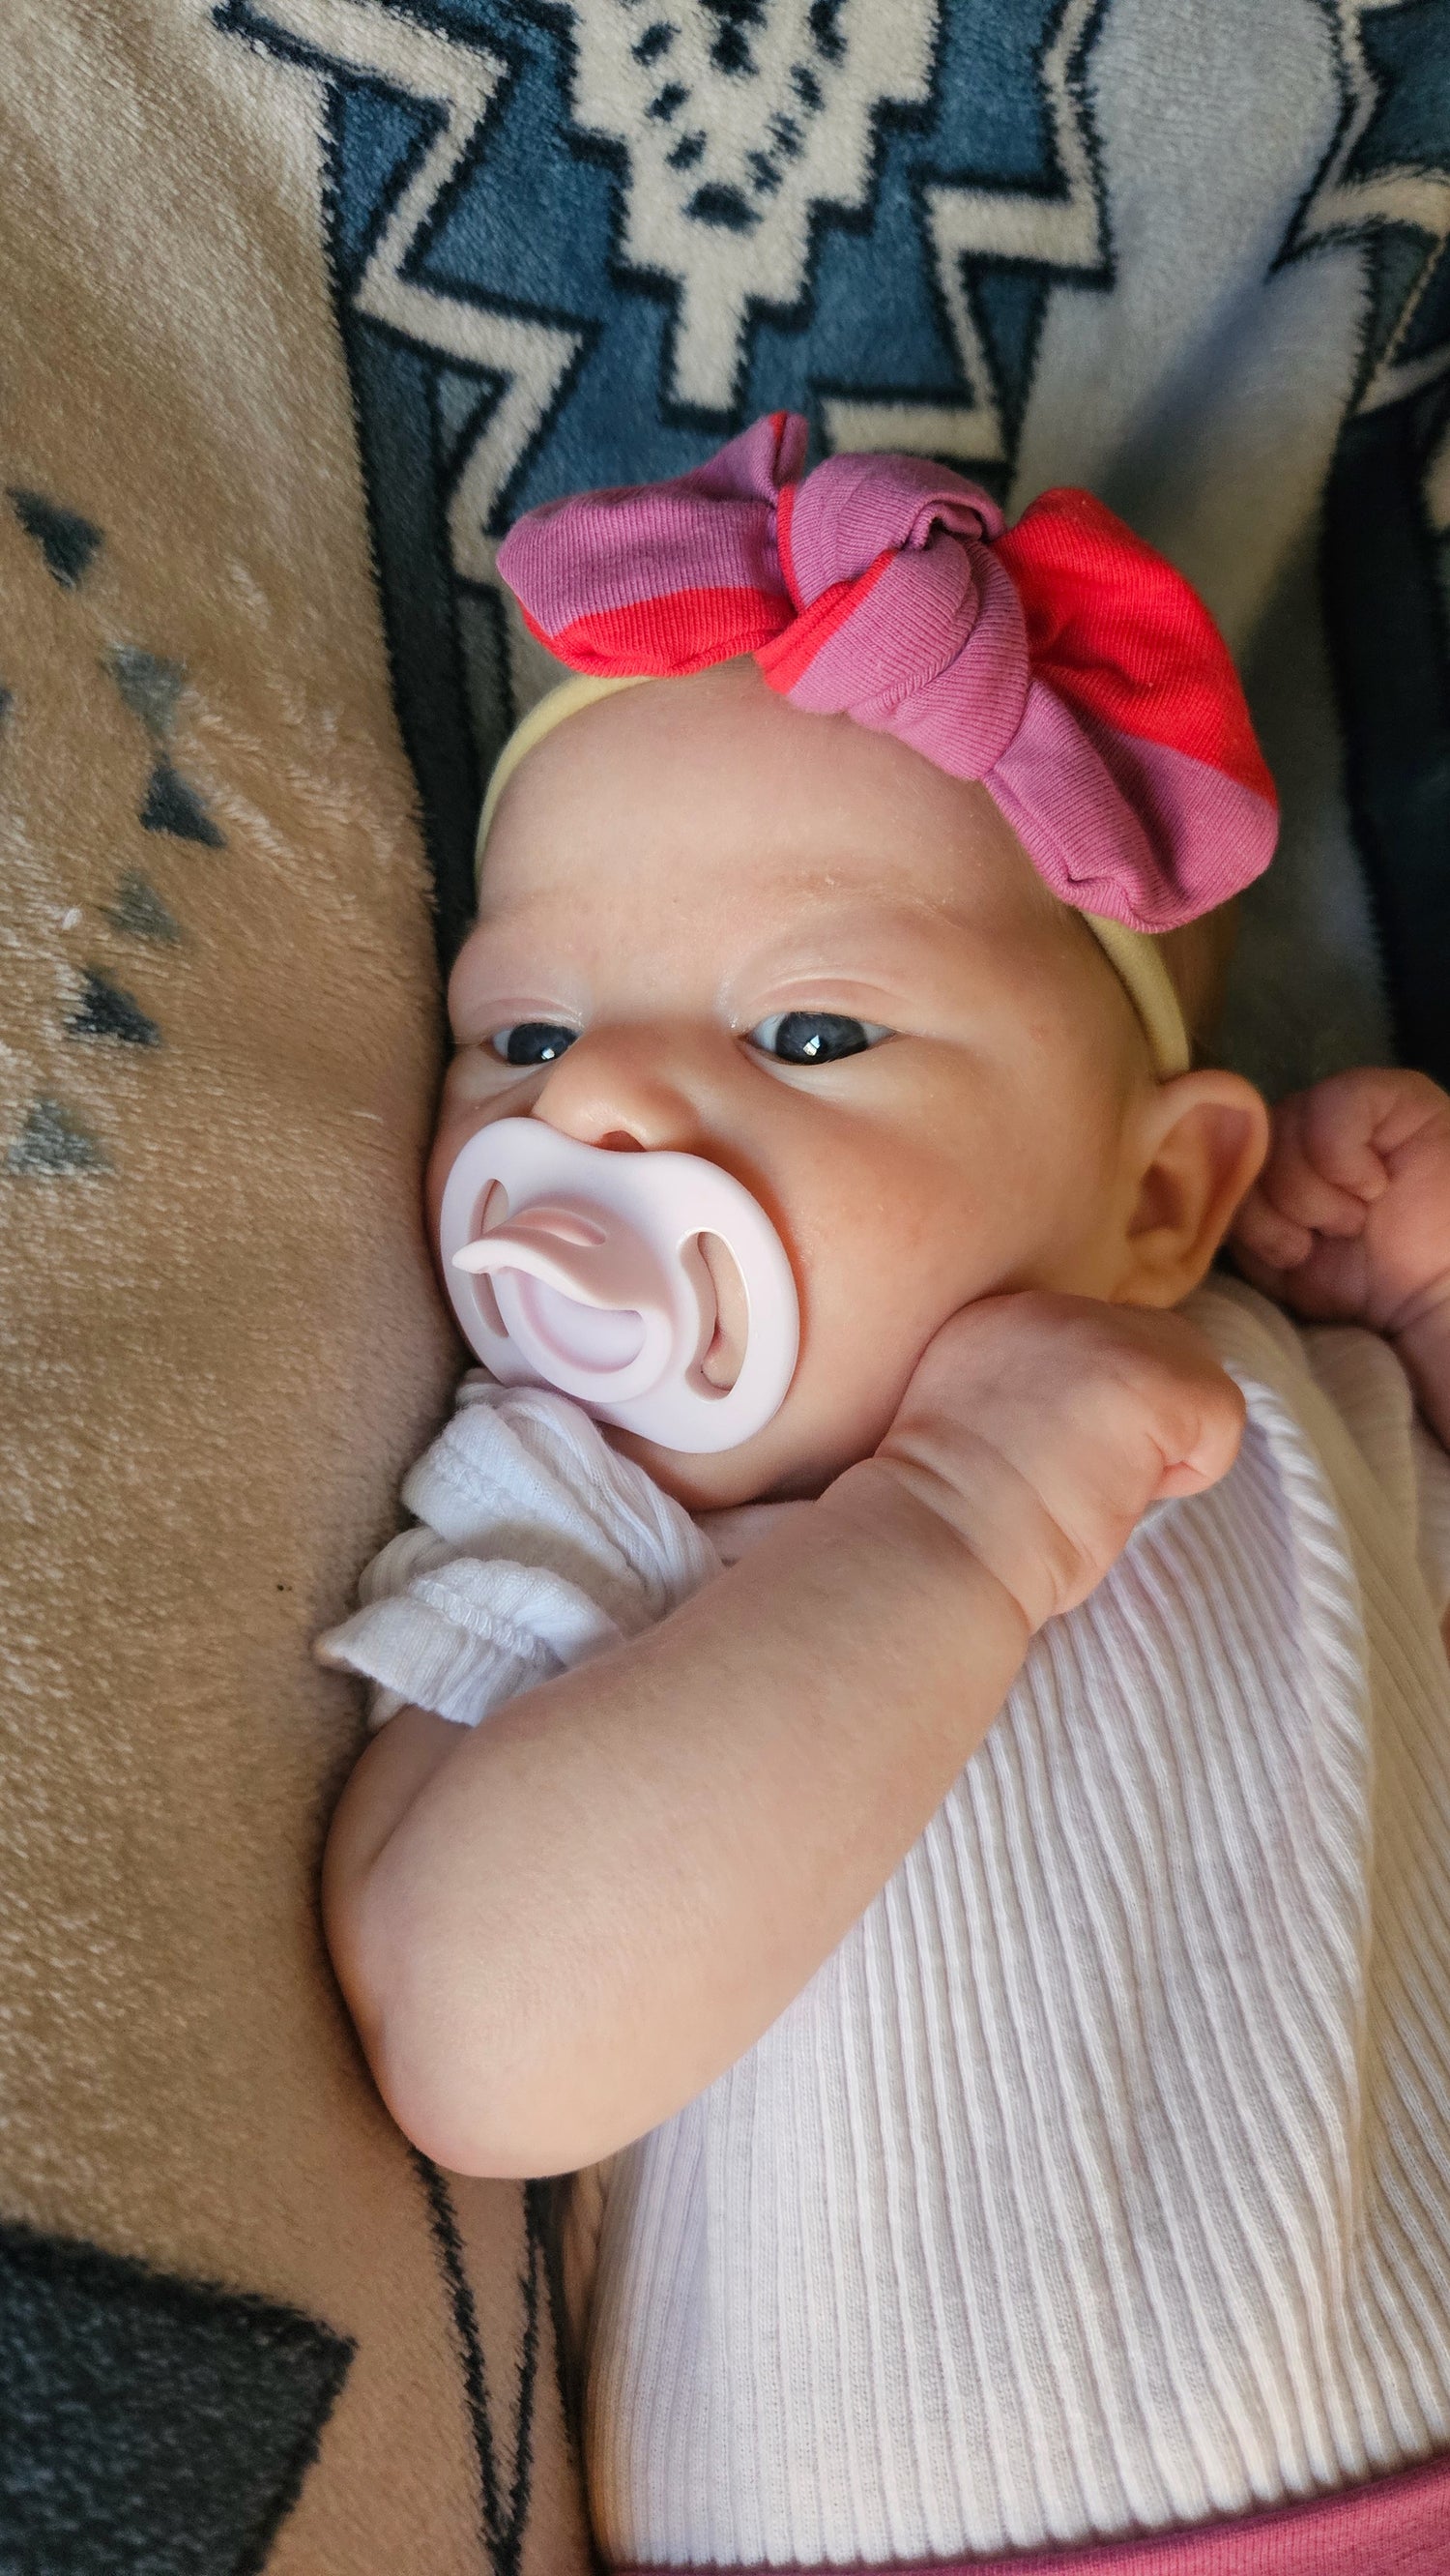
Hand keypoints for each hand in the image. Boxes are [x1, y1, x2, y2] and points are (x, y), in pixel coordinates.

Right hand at [867, 1291, 1245, 1631]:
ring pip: (1193, 1369)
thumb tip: (1111, 1426)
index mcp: (995, 1321)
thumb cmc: (955, 1531)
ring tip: (1097, 1486)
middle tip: (1083, 1479)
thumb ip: (1032, 1400)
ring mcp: (1097, 1334)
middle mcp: (1044, 1307)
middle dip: (1142, 1415)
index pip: (1097, 1344)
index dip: (1097, 1414)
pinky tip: (1120, 1495)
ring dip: (1165, 1439)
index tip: (1050, 1467)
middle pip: (1154, 1341)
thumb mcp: (975, 1434)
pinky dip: (1193, 1471)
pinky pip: (1221, 1416)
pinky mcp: (1146, 1376)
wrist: (933, 1549)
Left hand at [1229, 1068, 1449, 1338]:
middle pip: (1247, 1144)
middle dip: (1277, 1208)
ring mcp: (1346, 1107)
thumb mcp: (1280, 1265)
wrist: (1439, 1299)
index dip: (1244, 1210)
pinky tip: (1374, 1186)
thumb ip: (1239, 1220)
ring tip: (1354, 1221)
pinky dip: (1344, 1159)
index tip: (1290, 1256)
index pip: (1220, 1159)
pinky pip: (1333, 1103)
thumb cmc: (1365, 1287)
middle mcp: (1303, 1127)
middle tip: (1324, 1240)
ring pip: (1282, 1125)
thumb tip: (1200, 1189)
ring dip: (1313, 1192)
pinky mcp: (1394, 1093)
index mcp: (1272, 1164)